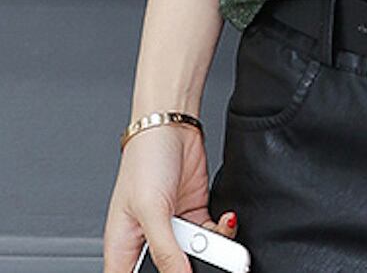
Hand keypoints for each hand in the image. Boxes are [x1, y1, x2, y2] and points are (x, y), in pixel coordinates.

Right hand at [102, 125, 238, 271]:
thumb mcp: (151, 210)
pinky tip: (225, 222)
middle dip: (190, 269)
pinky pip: (211, 237)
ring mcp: (173, 229)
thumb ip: (166, 249)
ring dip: (213, 252)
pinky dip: (222, 234)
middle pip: (170, 271)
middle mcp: (148, 241)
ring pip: (195, 258)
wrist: (172, 125)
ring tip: (219, 240)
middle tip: (208, 263)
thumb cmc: (145, 160)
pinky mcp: (194, 215)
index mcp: (123, 248)